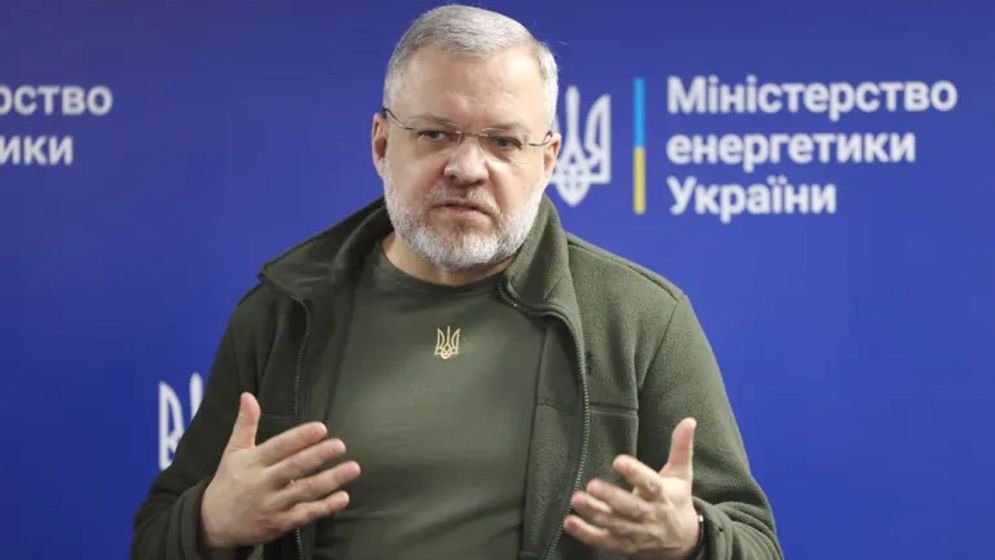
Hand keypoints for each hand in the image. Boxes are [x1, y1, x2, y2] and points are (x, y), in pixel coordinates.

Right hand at [200, 393, 360, 552]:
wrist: (214, 523)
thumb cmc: (229, 480)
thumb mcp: (233, 451)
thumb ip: (245, 424)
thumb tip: (248, 395)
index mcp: (252, 462)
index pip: (278, 447)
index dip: (299, 438)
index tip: (321, 428)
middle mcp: (262, 484)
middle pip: (294, 468)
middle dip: (318, 456)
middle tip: (341, 445)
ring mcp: (272, 505)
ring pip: (304, 492)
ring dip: (330, 480)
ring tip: (353, 468)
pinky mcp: (279, 524)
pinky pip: (306, 515)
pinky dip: (326, 507)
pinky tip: (344, 497)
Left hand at [564, 418, 699, 559]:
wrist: (684, 541)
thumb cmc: (677, 500)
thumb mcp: (681, 474)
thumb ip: (681, 447)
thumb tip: (689, 421)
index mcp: (663, 496)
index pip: (651, 484)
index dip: (635, 473)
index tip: (618, 460)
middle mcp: (650, 516)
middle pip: (631, 508)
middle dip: (611, 497)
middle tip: (592, 484)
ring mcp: (637, 533)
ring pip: (615, 524)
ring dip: (595, 514)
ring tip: (577, 500)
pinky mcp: (625, 545)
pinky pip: (604, 541)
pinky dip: (586, 534)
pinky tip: (569, 522)